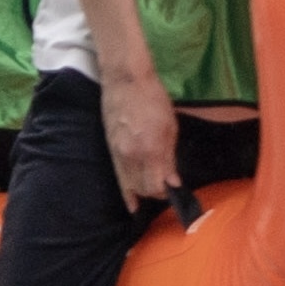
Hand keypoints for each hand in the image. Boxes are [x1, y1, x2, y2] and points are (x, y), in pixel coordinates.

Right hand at [103, 84, 184, 211]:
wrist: (126, 81)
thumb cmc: (154, 99)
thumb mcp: (170, 127)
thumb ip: (170, 158)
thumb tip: (173, 182)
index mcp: (151, 150)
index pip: (158, 186)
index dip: (167, 192)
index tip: (174, 189)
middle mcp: (133, 157)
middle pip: (144, 189)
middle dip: (156, 193)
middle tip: (165, 187)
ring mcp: (119, 154)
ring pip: (130, 186)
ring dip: (143, 191)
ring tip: (152, 191)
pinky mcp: (110, 150)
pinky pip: (118, 177)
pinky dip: (127, 192)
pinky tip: (132, 204)